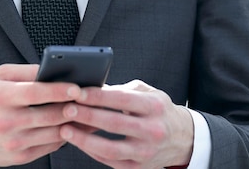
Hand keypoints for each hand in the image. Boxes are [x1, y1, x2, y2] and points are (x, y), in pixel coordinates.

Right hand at [0, 63, 81, 165]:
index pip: (36, 93)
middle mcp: (7, 122)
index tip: (77, 87)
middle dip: (72, 108)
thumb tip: (52, 69)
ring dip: (72, 124)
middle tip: (88, 100)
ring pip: (52, 134)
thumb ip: (26, 71)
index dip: (58, 90)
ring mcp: (13, 142)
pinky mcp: (18, 157)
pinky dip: (61, 137)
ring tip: (85, 114)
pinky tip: (69, 127)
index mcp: (1, 97)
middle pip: (48, 115)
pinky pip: (48, 147)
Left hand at [59, 79, 193, 168]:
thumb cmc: (158, 109)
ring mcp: (147, 152)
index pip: (121, 99)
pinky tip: (79, 142)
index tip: (77, 92)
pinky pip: (112, 162)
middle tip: (66, 109)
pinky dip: (93, 152)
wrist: (183, 138)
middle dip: (87, 116)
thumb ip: (121, 89)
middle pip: (114, 123)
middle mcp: (152, 130)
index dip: (97, 96)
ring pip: (111, 148)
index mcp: (153, 106)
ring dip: (85, 139)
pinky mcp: (140, 168)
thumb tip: (92, 87)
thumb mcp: (146, 92)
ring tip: (65, 130)